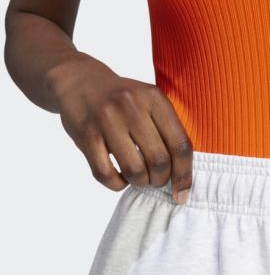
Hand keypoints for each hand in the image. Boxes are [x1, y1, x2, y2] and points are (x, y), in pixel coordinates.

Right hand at [47, 54, 192, 202]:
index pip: (180, 145)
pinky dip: (118, 184)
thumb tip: (183, 179)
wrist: (79, 81)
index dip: (184, 175)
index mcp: (155, 98)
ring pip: (135, 171)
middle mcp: (131, 106)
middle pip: (159, 161)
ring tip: (139, 177)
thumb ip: (170, 132)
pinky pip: (106, 175)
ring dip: (140, 183)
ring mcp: (106, 120)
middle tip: (156, 179)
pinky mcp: (85, 135)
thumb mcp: (152, 103)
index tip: (182, 193)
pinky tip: (120, 176)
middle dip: (161, 180)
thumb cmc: (125, 101)